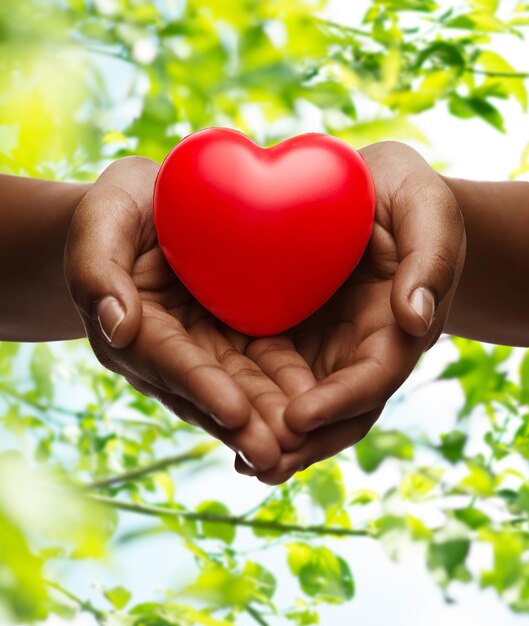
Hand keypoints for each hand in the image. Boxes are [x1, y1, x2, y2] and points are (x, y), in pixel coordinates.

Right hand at [64, 157, 312, 471]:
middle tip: (279, 455)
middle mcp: (169, 351)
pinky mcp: (232, 339)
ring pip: (238, 389)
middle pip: (207, 391)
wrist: (152, 207)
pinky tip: (316, 411)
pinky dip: (285, 390)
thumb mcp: (103, 217)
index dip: (201, 387)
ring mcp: (203, 349)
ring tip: (303, 447)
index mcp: (133, 328)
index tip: (235, 414)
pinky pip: (261, 367)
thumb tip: (117, 327)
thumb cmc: (123, 208)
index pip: (169, 361)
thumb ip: (97, 269)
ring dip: (268, 420)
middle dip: (243, 424)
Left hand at [237, 141, 465, 483]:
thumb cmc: (406, 198)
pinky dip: (251, 400)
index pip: (373, 380)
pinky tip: (218, 414)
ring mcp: (324, 348)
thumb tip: (415, 319)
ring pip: (300, 403)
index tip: (298, 419)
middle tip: (258, 465)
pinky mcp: (291, 335)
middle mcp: (359, 350)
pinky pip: (270, 374)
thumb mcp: (426, 211)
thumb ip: (430, 260)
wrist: (370, 193)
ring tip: (237, 459)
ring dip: (271, 435)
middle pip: (335, 411)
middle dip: (301, 442)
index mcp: (397, 329)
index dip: (338, 403)